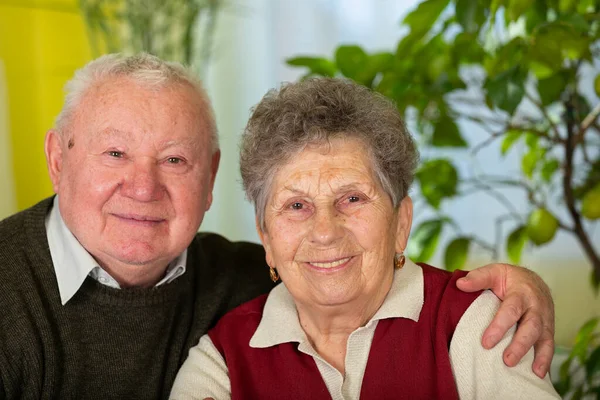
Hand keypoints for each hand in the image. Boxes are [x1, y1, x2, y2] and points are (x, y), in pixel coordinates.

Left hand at [456, 263, 554, 377]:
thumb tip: (460, 284)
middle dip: (519, 345)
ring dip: (537, 356)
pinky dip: (545, 360)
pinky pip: (550, 345)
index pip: (512, 309)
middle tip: (506, 360)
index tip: (486, 342)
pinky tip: (538, 374)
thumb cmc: (509, 278)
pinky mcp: (548, 328)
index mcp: (522, 291)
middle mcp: (537, 306)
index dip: (499, 326)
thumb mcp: (494, 271)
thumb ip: (478, 278)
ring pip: (544, 337)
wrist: (533, 280)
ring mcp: (545, 318)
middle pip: (531, 326)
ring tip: (528, 371)